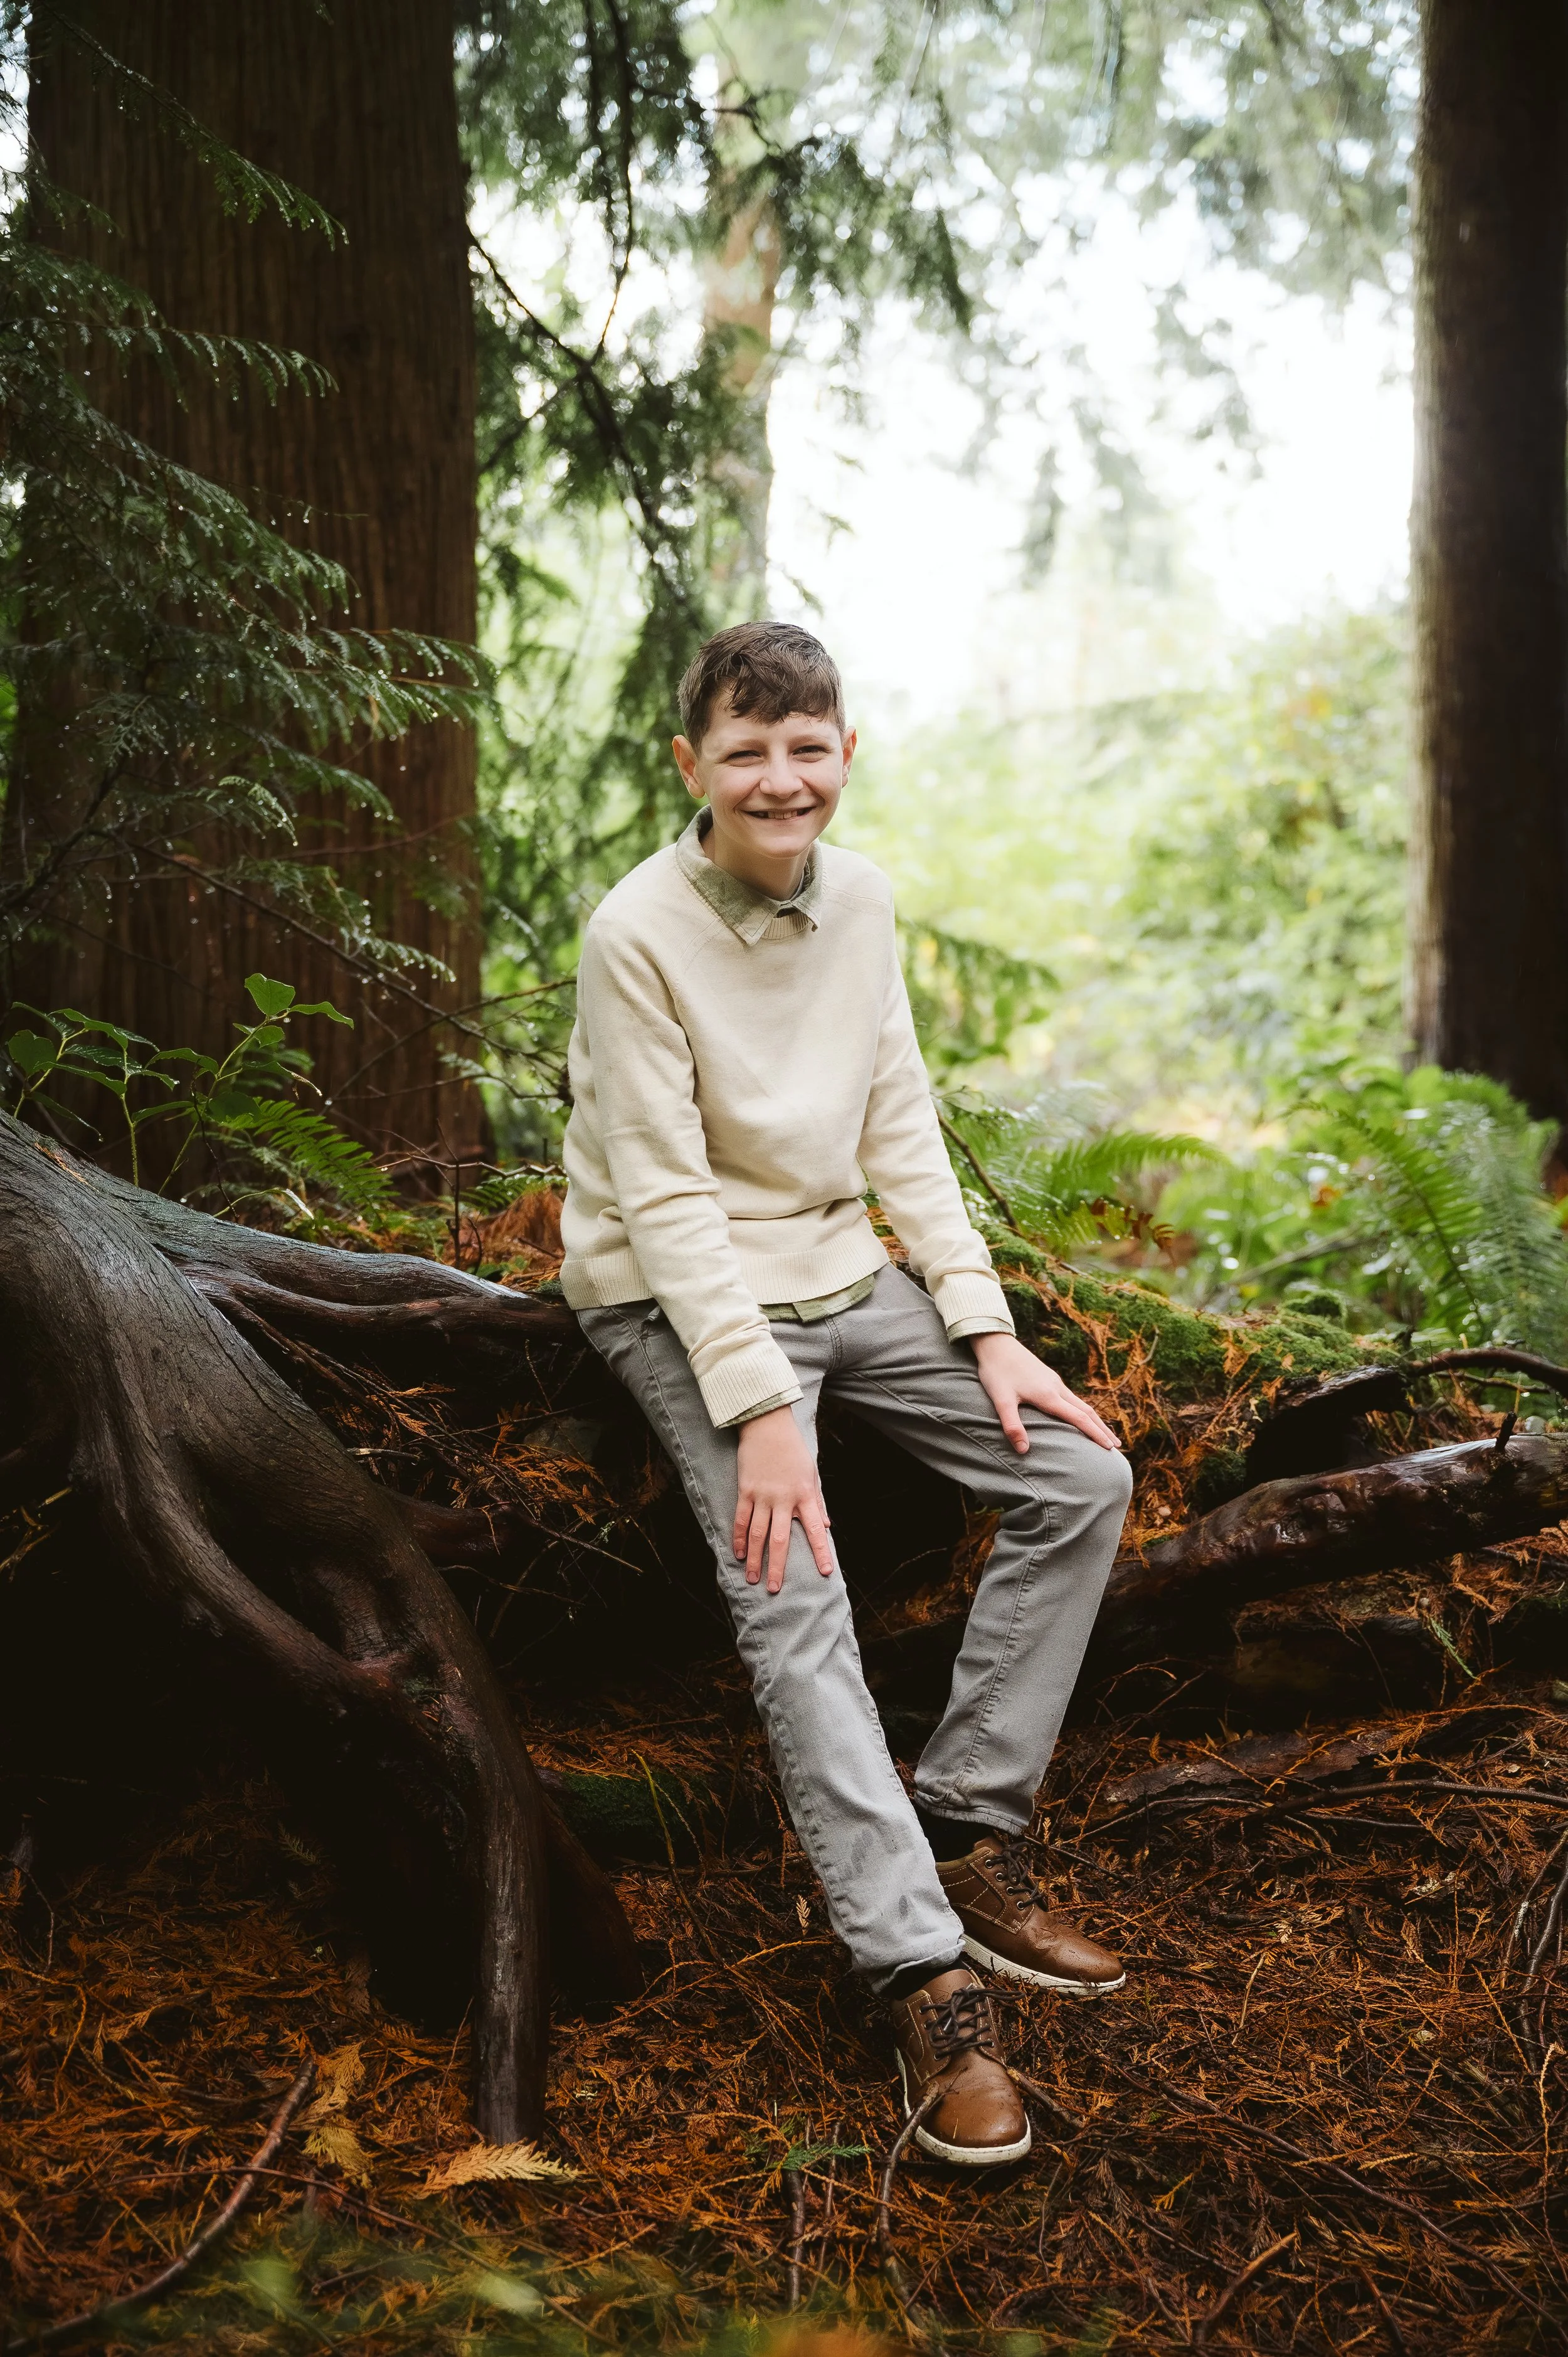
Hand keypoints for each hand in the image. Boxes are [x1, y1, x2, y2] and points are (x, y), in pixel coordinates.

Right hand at [733, 1404, 835, 1593]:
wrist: (768, 1424)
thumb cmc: (793, 1449)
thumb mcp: (812, 1473)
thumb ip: (818, 1501)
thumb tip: (827, 1525)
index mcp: (805, 1495)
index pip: (815, 1529)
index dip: (821, 1552)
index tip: (826, 1572)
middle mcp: (784, 1499)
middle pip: (780, 1540)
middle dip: (777, 1567)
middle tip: (774, 1589)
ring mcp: (763, 1495)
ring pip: (758, 1534)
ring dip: (755, 1559)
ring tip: (752, 1578)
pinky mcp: (746, 1490)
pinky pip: (742, 1519)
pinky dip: (741, 1538)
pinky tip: (739, 1554)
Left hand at [971, 1332, 1122, 1454]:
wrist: (996, 1343)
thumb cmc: (996, 1372)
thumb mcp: (1000, 1400)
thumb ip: (1012, 1425)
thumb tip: (1023, 1450)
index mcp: (1049, 1395)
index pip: (1080, 1419)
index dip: (1096, 1434)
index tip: (1110, 1448)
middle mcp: (1057, 1388)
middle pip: (1087, 1411)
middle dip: (1102, 1429)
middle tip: (1117, 1446)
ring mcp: (1054, 1381)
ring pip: (1081, 1403)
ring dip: (1094, 1420)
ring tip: (1104, 1433)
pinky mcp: (1049, 1377)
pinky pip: (1072, 1397)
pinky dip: (1083, 1410)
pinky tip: (1080, 1415)